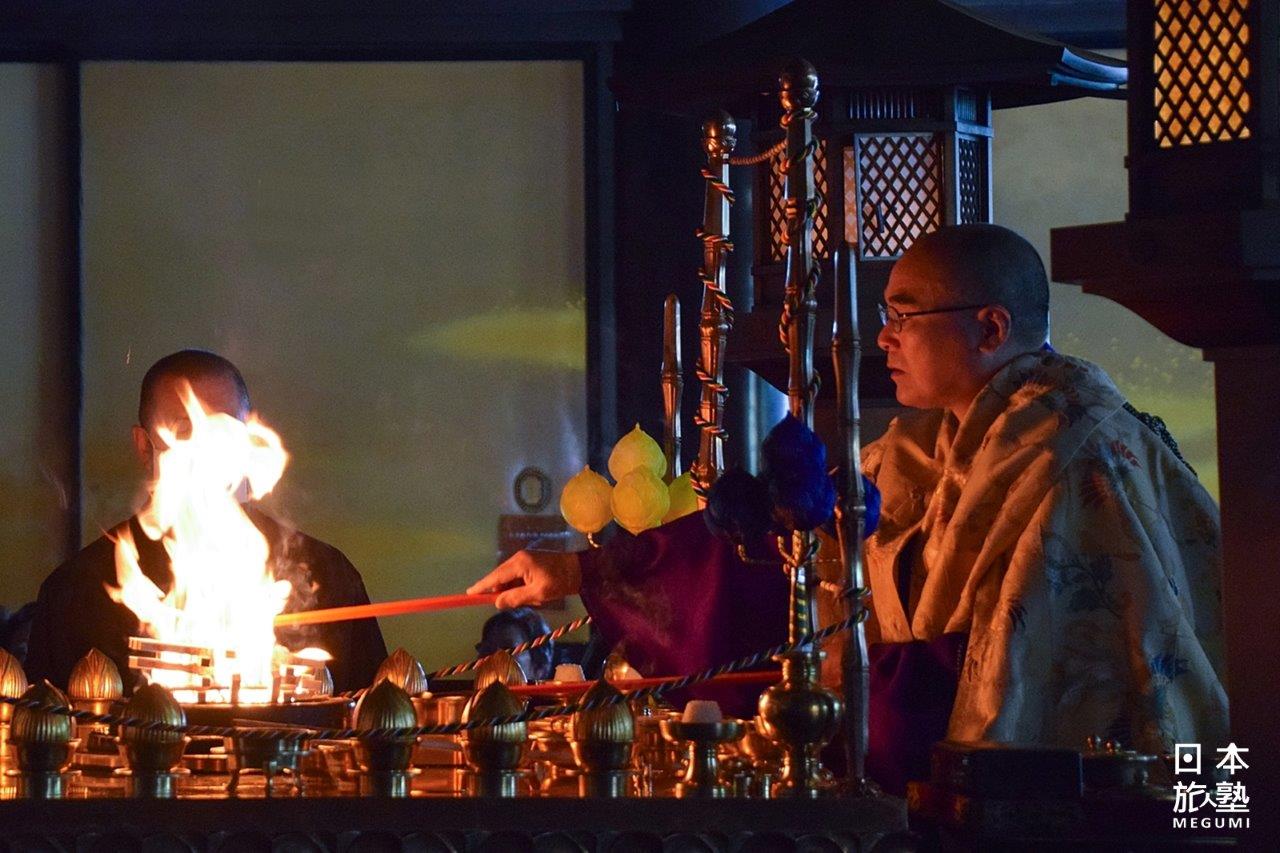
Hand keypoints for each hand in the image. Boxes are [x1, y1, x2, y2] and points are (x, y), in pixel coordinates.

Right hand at [466, 550, 581, 608]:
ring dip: (513, 591)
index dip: (482, 586)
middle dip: (501, 592)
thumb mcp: (538, 593)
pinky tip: (531, 596)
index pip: (495, 577)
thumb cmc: (560, 581)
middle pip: (500, 577)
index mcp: (519, 563)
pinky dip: (520, 587)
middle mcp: (518, 558)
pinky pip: (518, 577)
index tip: (469, 593)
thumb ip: (516, 598)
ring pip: (509, 579)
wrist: (580, 570)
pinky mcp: (530, 563)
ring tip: (530, 599)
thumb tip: (497, 602)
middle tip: (505, 604)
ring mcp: (524, 559)